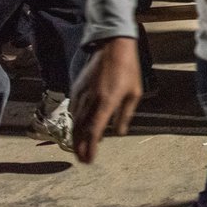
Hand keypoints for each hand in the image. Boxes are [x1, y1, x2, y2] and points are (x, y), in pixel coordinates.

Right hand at [70, 37, 142, 163]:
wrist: (113, 46)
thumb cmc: (128, 69)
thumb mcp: (134, 92)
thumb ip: (125, 114)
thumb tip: (119, 133)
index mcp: (106, 102)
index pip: (94, 131)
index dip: (90, 148)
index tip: (89, 160)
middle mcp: (90, 100)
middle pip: (80, 129)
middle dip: (80, 147)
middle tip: (82, 160)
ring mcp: (81, 93)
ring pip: (74, 121)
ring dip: (76, 137)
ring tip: (79, 149)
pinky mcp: (76, 88)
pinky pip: (73, 109)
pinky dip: (74, 122)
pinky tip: (78, 128)